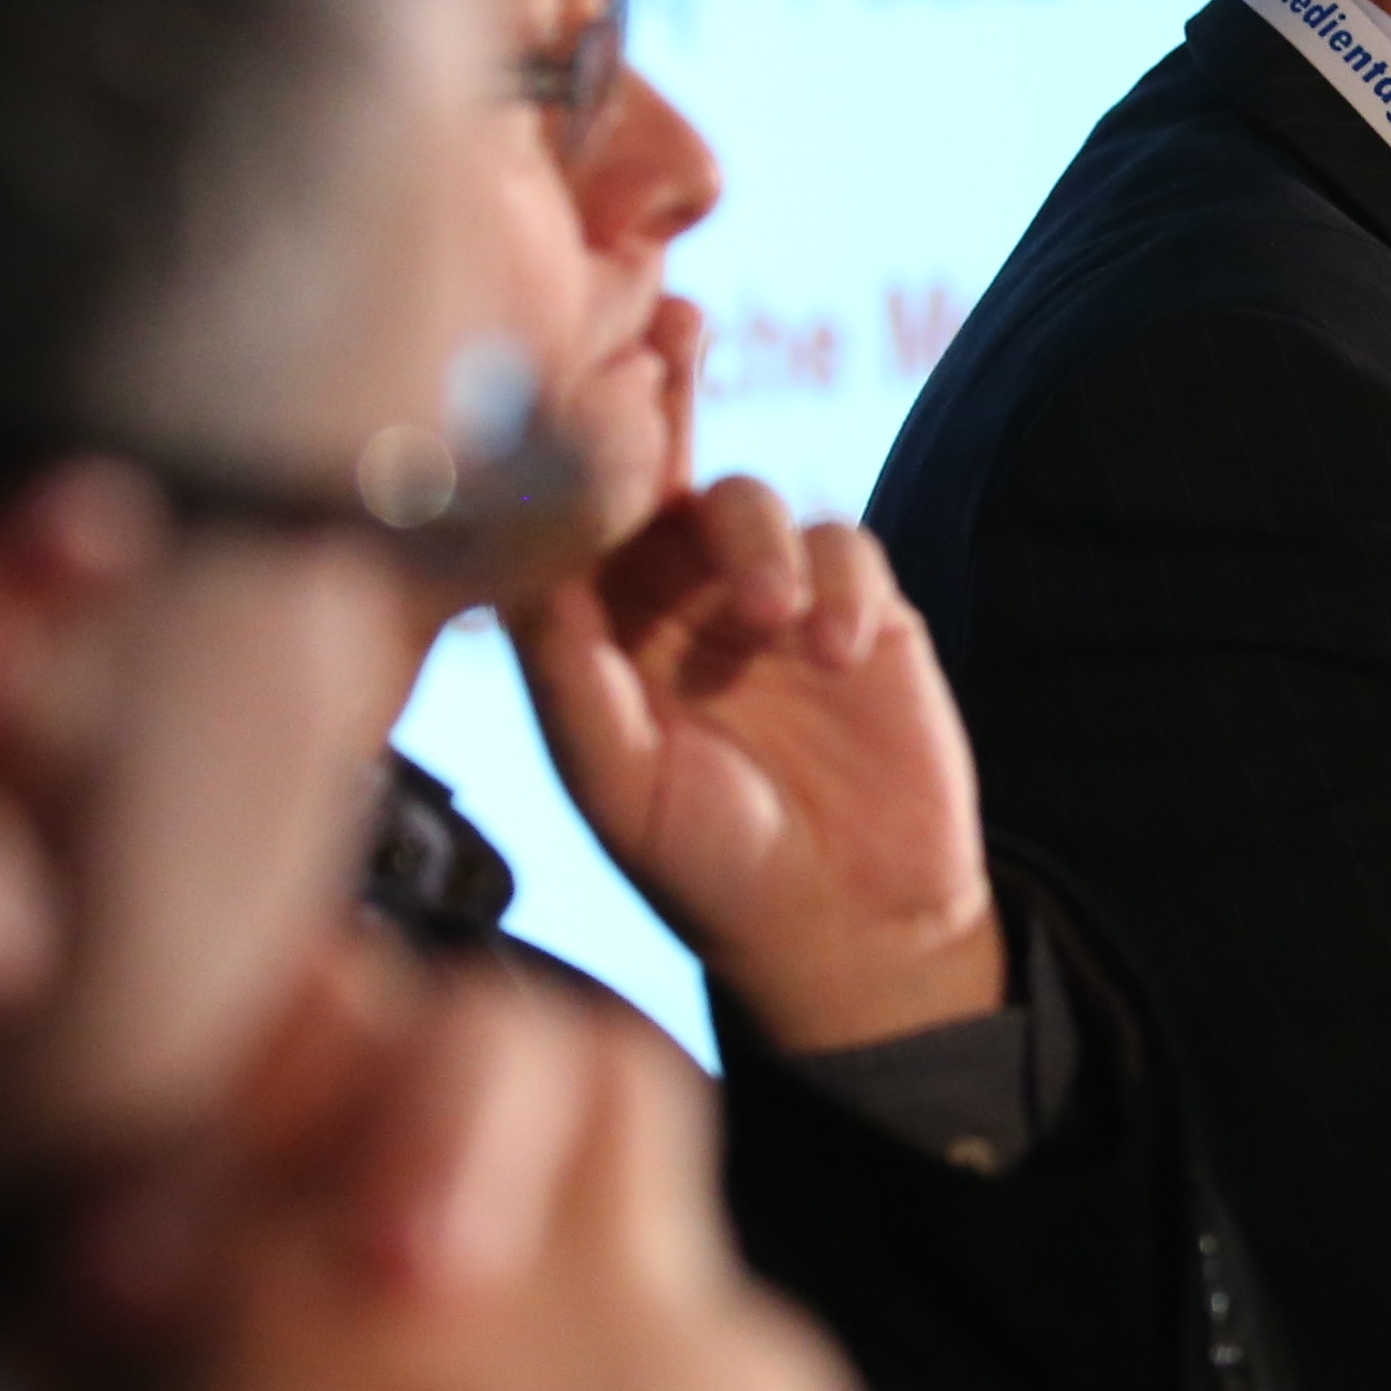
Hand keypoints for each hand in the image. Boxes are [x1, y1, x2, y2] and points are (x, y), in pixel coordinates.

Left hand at [510, 472, 1004, 1054]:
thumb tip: (531, 571)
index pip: (559, 533)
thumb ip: (572, 680)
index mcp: (594, 645)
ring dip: (755, 540)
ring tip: (772, 619)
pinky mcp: (860, 613)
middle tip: (667, 475)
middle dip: (657, 460)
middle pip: (651, 488)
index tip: (569, 466)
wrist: (852, 930)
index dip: (558, 483)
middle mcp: (673, 611)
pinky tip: (838, 655)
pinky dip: (841, 583)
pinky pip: (844, 548)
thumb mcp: (619, 787)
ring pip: (745, 502)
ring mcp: (765, 606)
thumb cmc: (712, 871)